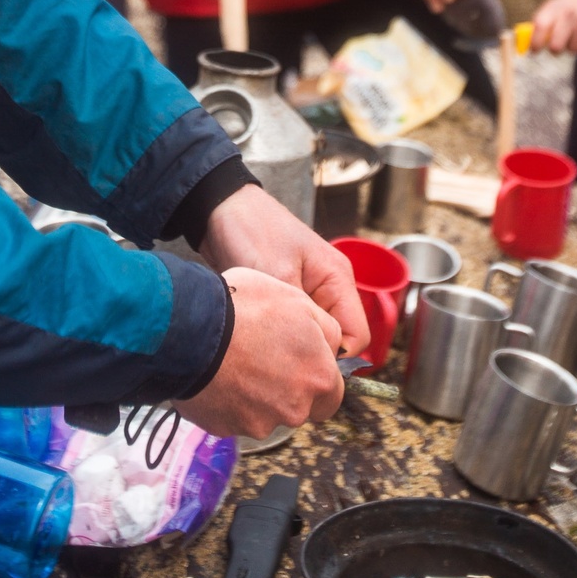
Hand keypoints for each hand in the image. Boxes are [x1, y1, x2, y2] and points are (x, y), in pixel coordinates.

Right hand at [175, 266, 343, 437]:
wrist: (190, 329)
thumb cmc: (245, 308)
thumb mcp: (298, 300)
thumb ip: (325, 329)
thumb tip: (331, 346)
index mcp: (319, 378)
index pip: (331, 393)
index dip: (315, 376)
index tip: (298, 361)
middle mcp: (295, 409)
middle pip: (297, 405)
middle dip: (284, 386)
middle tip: (261, 354)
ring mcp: (259, 424)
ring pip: (264, 412)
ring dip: (254, 393)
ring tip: (233, 359)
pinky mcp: (226, 429)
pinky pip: (232, 416)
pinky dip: (228, 400)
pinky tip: (216, 372)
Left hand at [200, 184, 368, 354]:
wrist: (219, 208)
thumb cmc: (252, 231)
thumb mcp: (278, 275)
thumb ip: (302, 316)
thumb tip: (315, 357)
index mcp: (338, 279)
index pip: (357, 336)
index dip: (336, 358)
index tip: (305, 369)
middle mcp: (328, 289)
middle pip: (336, 340)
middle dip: (313, 356)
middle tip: (282, 366)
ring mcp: (306, 293)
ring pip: (312, 337)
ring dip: (294, 347)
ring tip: (267, 353)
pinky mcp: (285, 298)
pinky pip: (292, 329)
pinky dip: (279, 338)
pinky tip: (259, 342)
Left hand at [530, 0, 576, 54]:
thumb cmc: (568, 8)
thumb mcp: (552, 9)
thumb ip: (538, 26)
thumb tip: (523, 46)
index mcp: (555, 6)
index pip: (541, 26)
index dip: (535, 42)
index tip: (534, 50)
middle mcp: (570, 12)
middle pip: (556, 45)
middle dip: (555, 49)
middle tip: (556, 47)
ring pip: (573, 50)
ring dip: (572, 47)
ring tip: (574, 36)